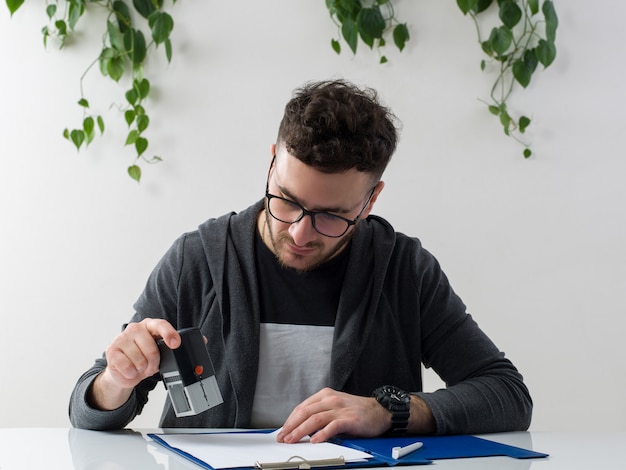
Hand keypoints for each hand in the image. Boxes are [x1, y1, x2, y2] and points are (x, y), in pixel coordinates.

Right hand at [89, 318, 179, 409]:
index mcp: (149, 325)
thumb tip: (175, 350)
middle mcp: (135, 328)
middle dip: (154, 363)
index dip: (169, 334)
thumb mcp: (158, 352)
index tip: (175, 344)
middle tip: (150, 366)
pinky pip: (127, 367)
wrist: (123, 370)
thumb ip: (165, 349)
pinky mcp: (111, 350)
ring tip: (139, 367)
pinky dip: (131, 373)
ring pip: (140, 360)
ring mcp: (121, 338)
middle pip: (152, 349)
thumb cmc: (143, 358)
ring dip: (142, 369)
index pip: (161, 325)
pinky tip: (129, 370)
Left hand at [276, 388, 390, 443]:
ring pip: (315, 419)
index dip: (290, 419)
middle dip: (292, 426)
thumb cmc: (357, 410)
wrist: (380, 411)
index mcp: (325, 395)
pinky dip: (322, 434)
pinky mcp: (350, 419)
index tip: (283, 430)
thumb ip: (320, 414)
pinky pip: (333, 426)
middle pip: (306, 412)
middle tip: (283, 437)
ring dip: (301, 431)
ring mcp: (340, 409)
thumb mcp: (335, 407)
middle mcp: (331, 400)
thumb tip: (302, 428)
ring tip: (293, 440)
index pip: (302, 407)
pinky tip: (315, 440)